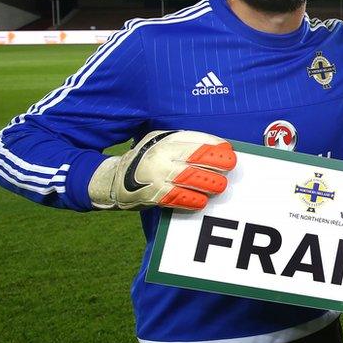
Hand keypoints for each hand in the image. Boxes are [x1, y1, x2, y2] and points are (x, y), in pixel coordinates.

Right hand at [87, 130, 235, 210]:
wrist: (113, 180)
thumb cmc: (147, 159)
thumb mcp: (160, 142)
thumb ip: (185, 143)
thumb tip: (218, 146)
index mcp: (164, 142)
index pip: (194, 142)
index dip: (214, 147)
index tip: (229, 152)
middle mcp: (160, 157)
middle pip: (195, 158)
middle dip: (215, 164)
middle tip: (228, 168)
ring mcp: (156, 176)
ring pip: (189, 178)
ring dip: (208, 183)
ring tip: (219, 186)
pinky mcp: (153, 195)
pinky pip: (177, 198)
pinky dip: (192, 200)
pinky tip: (202, 201)